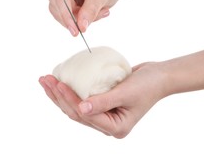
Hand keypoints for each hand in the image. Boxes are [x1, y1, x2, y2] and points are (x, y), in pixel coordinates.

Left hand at [39, 62, 167, 137]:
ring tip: (46, 79)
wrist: (159, 76)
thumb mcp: (126, 93)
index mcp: (115, 128)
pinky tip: (60, 81)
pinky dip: (70, 90)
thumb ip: (104, 101)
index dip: (68, 99)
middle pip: (76, 113)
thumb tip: (81, 109)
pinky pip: (82, 99)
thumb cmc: (147, 85)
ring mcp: (105, 115)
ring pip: (75, 107)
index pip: (85, 115)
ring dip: (60, 94)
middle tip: (45, 79)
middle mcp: (108, 124)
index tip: (56, 83)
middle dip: (58, 96)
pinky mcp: (102, 104)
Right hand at [47, 0, 125, 35]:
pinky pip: (63, 17)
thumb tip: (81, 27)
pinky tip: (92, 13)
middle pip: (59, 7)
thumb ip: (89, 11)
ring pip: (60, 14)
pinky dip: (78, 19)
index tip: (75, 30)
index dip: (66, 15)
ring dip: (79, 18)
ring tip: (98, 11)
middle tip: (99, 13)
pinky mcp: (58, 2)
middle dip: (77, 15)